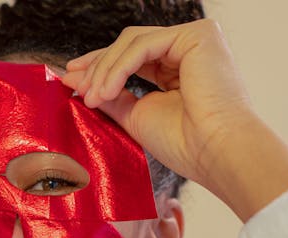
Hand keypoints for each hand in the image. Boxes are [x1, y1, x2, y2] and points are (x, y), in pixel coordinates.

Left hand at [62, 19, 254, 186]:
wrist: (215, 152)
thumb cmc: (185, 143)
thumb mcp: (136, 114)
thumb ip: (110, 95)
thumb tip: (74, 80)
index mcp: (179, 67)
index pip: (132, 57)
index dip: (100, 67)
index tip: (72, 80)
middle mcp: (189, 49)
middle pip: (129, 45)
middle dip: (97, 66)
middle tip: (75, 86)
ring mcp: (195, 39)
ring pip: (132, 43)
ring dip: (105, 70)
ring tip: (91, 97)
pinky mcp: (198, 35)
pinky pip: (143, 46)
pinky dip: (119, 68)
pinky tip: (106, 92)